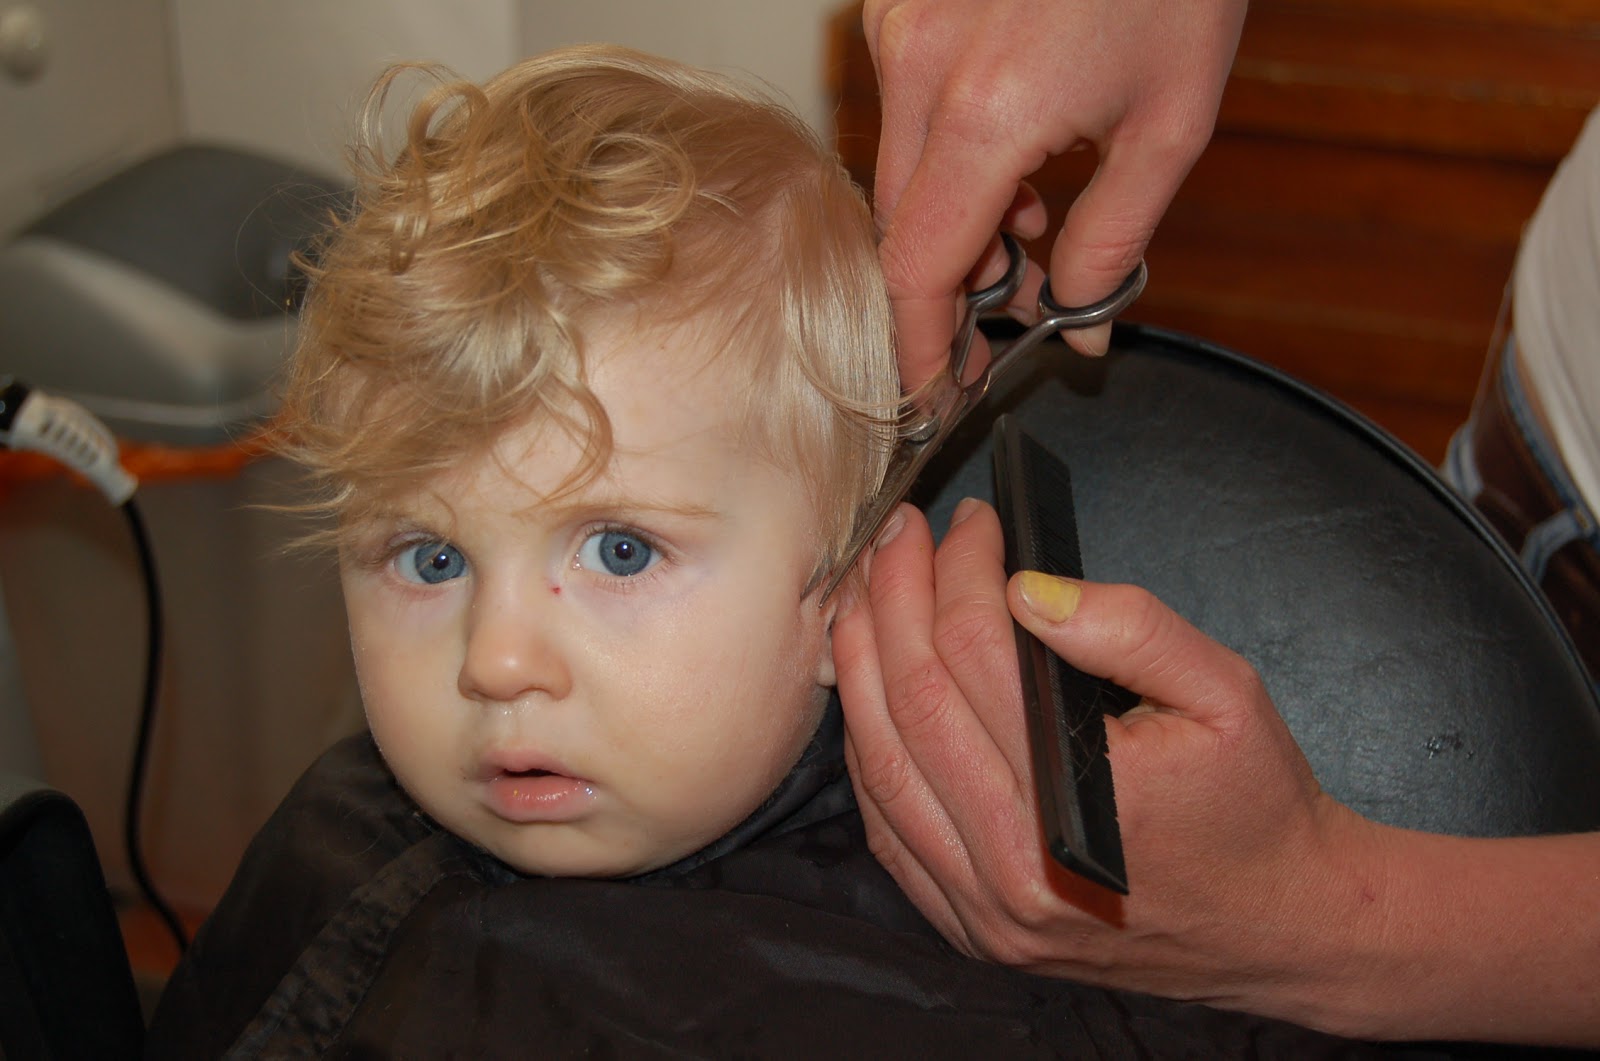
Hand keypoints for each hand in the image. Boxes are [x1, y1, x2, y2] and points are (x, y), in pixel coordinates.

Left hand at [832, 499, 1375, 1025]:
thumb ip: (1130, 631)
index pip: (976, 655)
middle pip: (913, 701)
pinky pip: (885, 826)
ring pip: (880, 764)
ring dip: (859, 666)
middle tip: (897, 535)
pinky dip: (866, 745)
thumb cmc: (1255, 807)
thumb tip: (1026, 589)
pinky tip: (867, 685)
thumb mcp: (1226, 693)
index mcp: (1079, 808)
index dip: (960, 571)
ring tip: (865, 592)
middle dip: (893, 599)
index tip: (969, 521)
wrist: (1279, 929)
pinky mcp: (968, 929)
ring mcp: (982, 911)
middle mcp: (1015, 870)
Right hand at [863, 0, 1245, 386]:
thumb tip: (1080, 326)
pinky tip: (1012, 153)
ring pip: (899, 172)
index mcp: (987, 110)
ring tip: (1033, 220)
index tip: (935, 392)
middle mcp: (918, 66)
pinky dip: (949, 156)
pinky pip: (904, 113)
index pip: (917, 267)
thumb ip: (1113, 240)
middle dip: (950, 288)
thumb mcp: (1169, 124)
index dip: (919, 345)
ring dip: (955, 221)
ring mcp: (896, 26)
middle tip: (1010, 314)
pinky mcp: (897, 4)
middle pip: (899, 227)